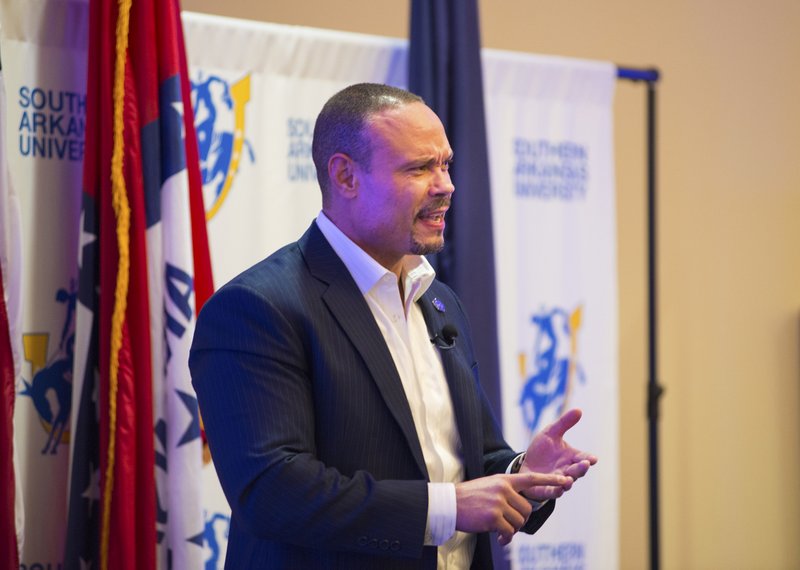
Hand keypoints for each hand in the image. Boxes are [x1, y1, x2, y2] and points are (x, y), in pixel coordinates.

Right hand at [455, 471, 570, 545]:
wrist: (449, 504)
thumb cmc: (468, 497)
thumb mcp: (489, 487)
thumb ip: (506, 493)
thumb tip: (520, 511)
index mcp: (504, 480)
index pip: (531, 478)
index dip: (549, 480)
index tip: (565, 481)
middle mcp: (503, 489)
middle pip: (527, 509)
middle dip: (520, 520)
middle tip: (508, 524)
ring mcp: (498, 503)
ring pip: (519, 521)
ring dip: (512, 530)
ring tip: (501, 531)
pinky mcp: (493, 517)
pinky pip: (509, 531)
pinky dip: (506, 538)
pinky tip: (499, 538)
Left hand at [520, 408, 596, 500]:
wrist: (526, 463)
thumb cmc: (542, 449)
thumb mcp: (551, 433)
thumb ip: (564, 423)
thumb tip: (579, 410)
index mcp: (571, 457)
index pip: (583, 458)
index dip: (589, 459)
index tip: (592, 458)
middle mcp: (567, 470)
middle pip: (577, 471)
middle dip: (581, 469)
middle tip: (584, 465)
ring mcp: (557, 480)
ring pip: (566, 483)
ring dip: (568, 482)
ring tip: (569, 480)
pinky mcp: (545, 488)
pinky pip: (552, 492)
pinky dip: (555, 491)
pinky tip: (557, 489)